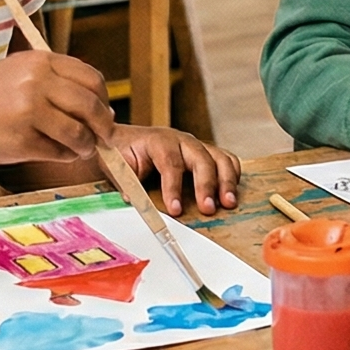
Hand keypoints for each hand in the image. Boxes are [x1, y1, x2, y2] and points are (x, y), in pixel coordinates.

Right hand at [0, 51, 114, 165]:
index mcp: (40, 61)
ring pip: (78, 134)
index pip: (92, 79)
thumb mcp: (20, 72)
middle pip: (91, 106)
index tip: (105, 113)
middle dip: (104, 127)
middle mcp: (36, 82)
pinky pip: (57, 153)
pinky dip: (63, 157)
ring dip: (86, 146)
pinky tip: (55, 153)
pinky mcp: (20, 142)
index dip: (104, 100)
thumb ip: (57, 83)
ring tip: (80, 149)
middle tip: (104, 137)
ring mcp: (27, 112)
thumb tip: (102, 109)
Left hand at [112, 124, 241, 215]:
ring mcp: (196, 146)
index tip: (175, 210)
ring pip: (219, 157)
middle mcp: (181, 140)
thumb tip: (131, 199)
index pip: (170, 162)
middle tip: (208, 209)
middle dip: (207, 184)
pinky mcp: (205, 153)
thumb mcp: (117, 166)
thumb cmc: (122, 154)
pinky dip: (232, 175)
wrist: (123, 140)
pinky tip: (231, 192)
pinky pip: (226, 160)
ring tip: (229, 203)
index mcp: (158, 141)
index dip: (173, 187)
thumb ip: (126, 181)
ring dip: (226, 181)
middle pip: (201, 158)